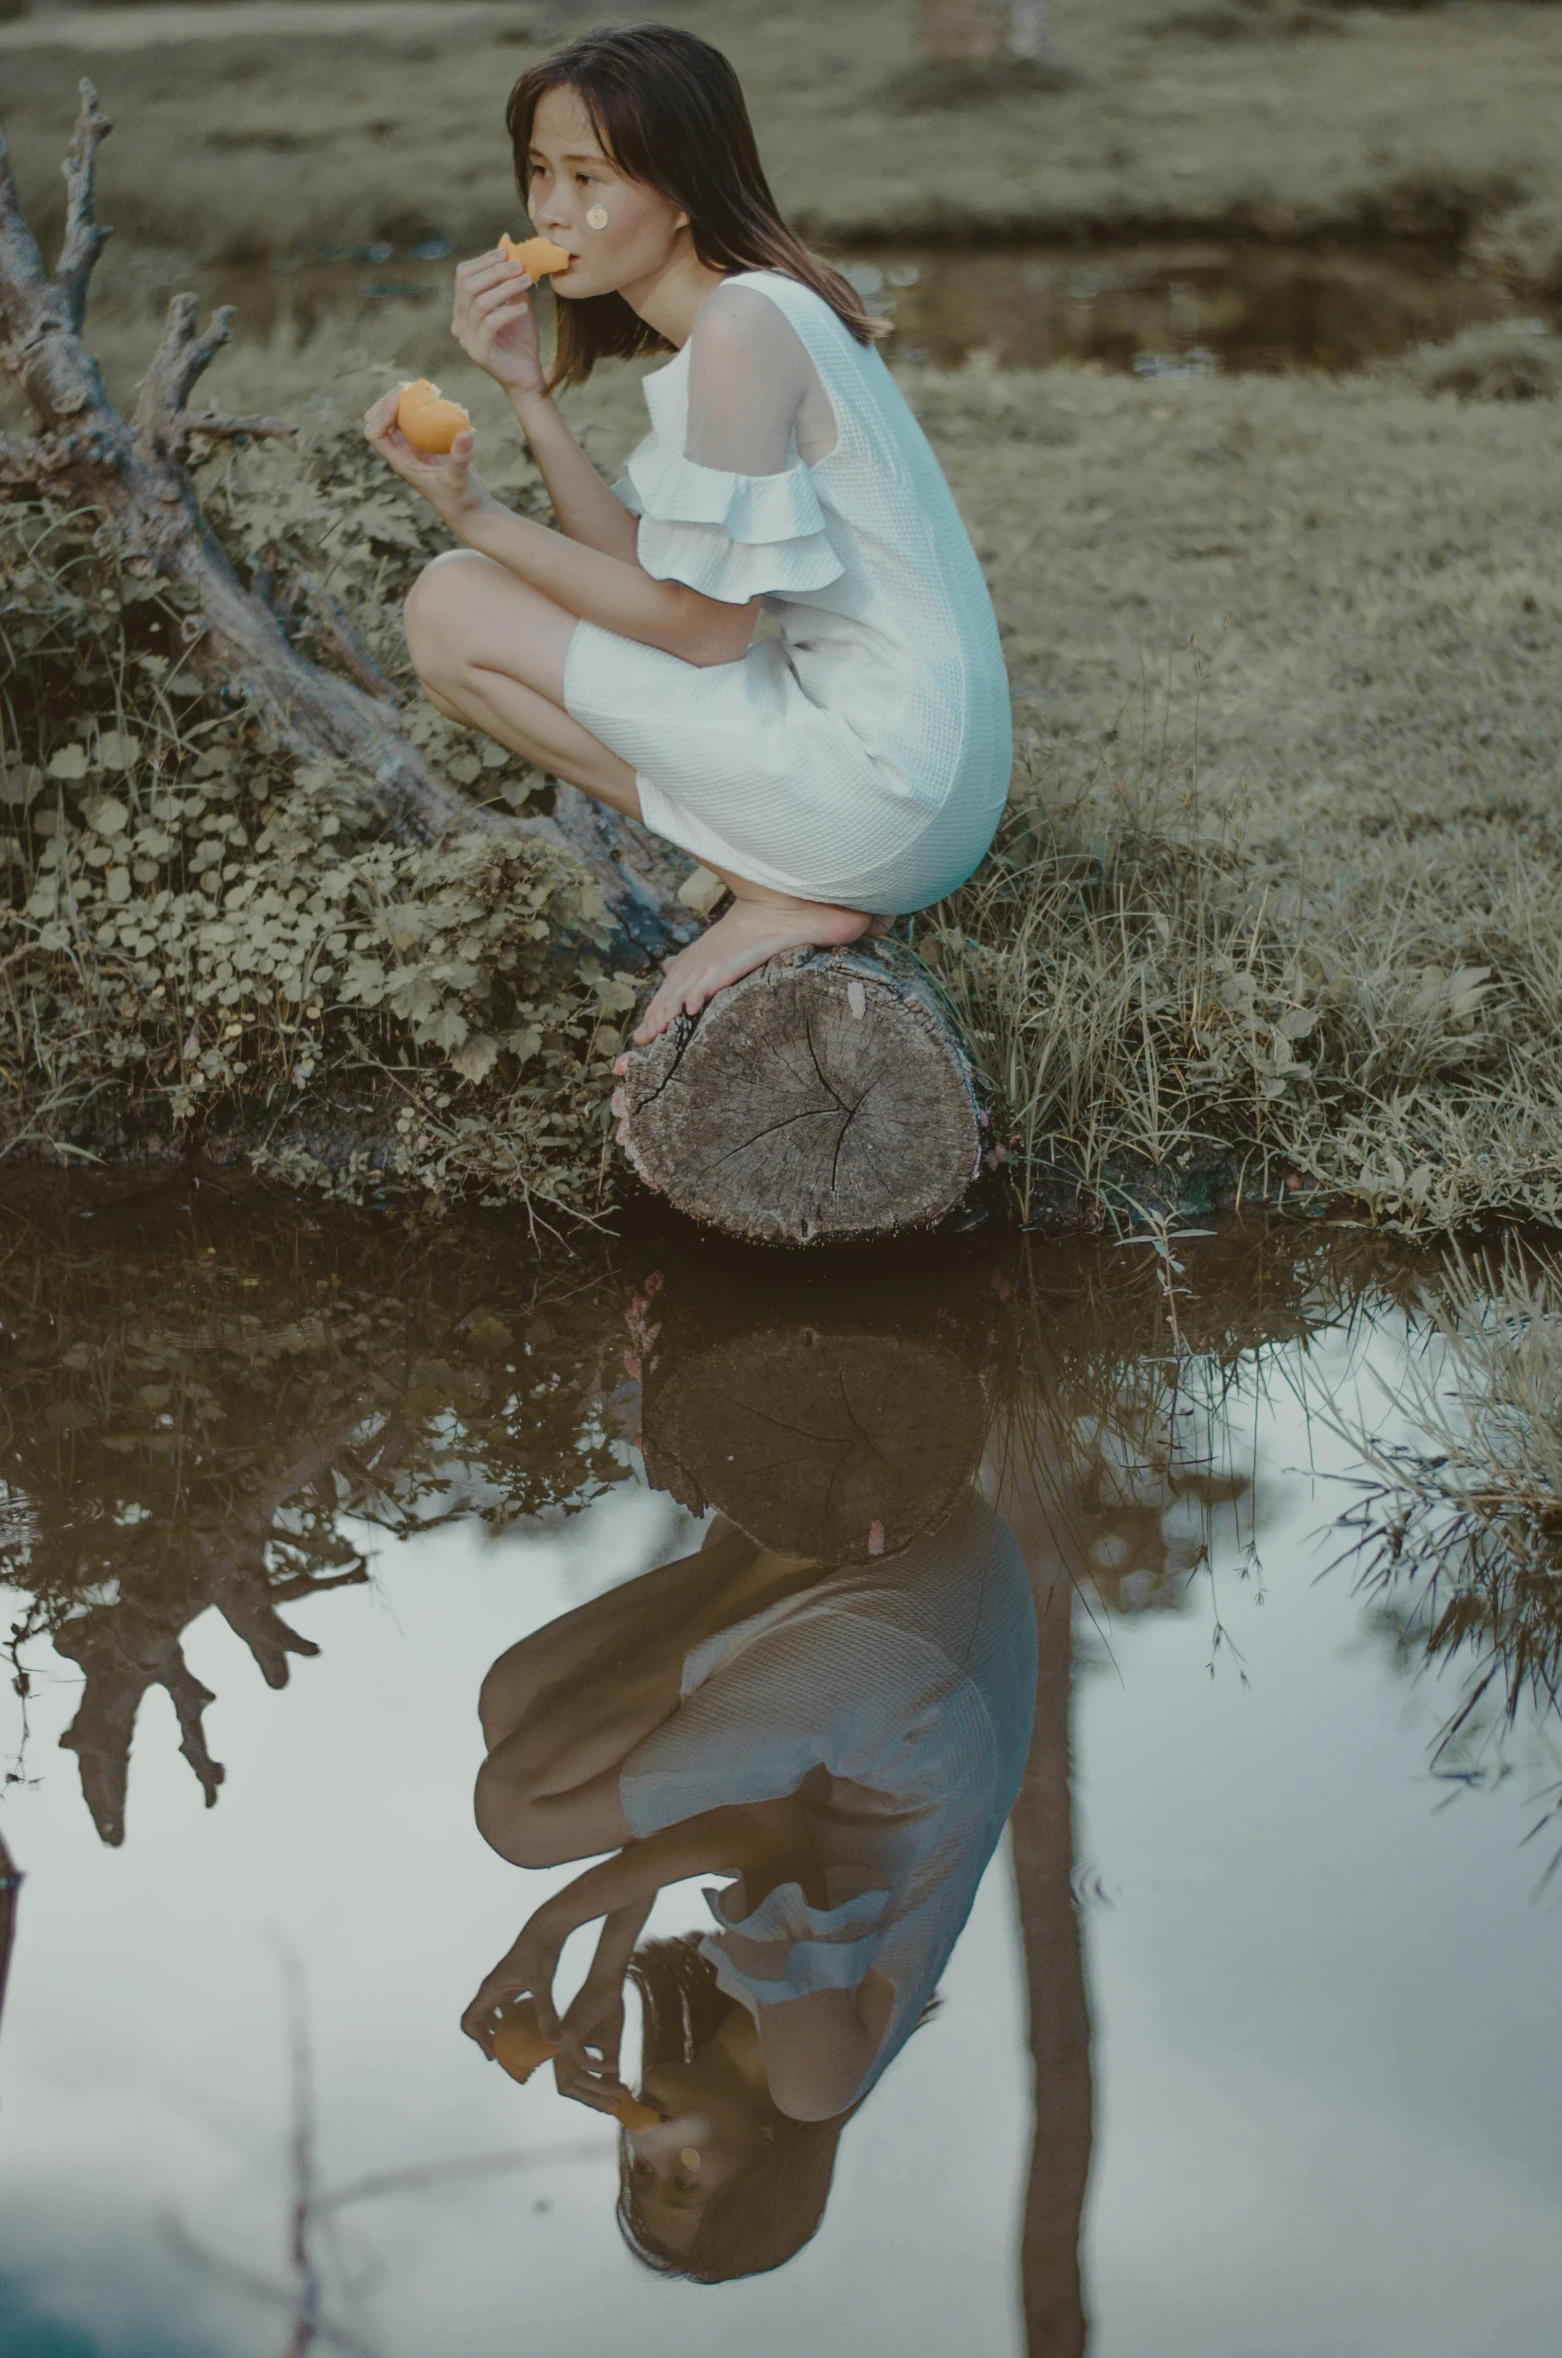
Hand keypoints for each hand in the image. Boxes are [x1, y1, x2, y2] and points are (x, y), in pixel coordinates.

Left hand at [362, 390, 491, 533]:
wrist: (470, 510)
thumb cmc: (461, 500)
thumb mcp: (459, 479)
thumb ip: (460, 458)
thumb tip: (465, 433)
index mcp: (401, 463)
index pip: (375, 436)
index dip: (381, 416)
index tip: (399, 402)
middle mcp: (403, 454)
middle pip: (378, 423)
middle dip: (385, 404)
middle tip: (404, 390)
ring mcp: (414, 449)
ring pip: (395, 420)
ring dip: (401, 402)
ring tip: (417, 388)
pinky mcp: (428, 445)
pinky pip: (416, 421)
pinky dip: (420, 407)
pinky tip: (435, 398)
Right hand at [452, 249, 546, 398]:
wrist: (526, 375)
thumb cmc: (520, 339)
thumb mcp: (516, 303)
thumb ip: (510, 280)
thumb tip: (510, 247)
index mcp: (463, 308)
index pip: (463, 275)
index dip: (483, 261)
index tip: (506, 253)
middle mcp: (459, 322)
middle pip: (468, 286)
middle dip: (494, 272)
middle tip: (519, 265)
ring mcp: (466, 338)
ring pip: (480, 303)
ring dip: (505, 288)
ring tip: (526, 281)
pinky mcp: (479, 352)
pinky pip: (490, 324)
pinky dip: (508, 312)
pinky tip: (524, 308)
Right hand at [460, 1905, 567, 2058]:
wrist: (548, 1927)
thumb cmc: (540, 1951)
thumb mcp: (542, 1985)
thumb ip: (546, 2013)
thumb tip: (554, 2042)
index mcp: (490, 1989)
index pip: (470, 2021)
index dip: (477, 2039)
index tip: (495, 2053)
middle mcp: (493, 1988)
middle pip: (480, 2020)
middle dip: (489, 2039)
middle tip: (506, 2057)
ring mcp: (504, 1984)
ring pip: (495, 2013)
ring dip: (502, 2030)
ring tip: (519, 2045)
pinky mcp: (517, 1981)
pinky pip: (509, 2006)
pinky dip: (517, 2019)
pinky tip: (535, 2026)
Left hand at [554, 1975, 628, 2114]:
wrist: (606, 1984)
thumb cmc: (607, 2013)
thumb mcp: (611, 2048)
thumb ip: (609, 2071)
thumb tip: (615, 2096)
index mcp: (564, 2053)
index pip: (567, 2087)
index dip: (586, 2099)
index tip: (607, 2107)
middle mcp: (558, 2050)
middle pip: (568, 2088)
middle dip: (592, 2099)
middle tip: (615, 2103)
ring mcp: (562, 2041)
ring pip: (575, 2078)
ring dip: (599, 2087)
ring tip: (620, 2089)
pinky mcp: (570, 2032)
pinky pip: (581, 2061)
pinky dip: (599, 2068)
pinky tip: (614, 2066)